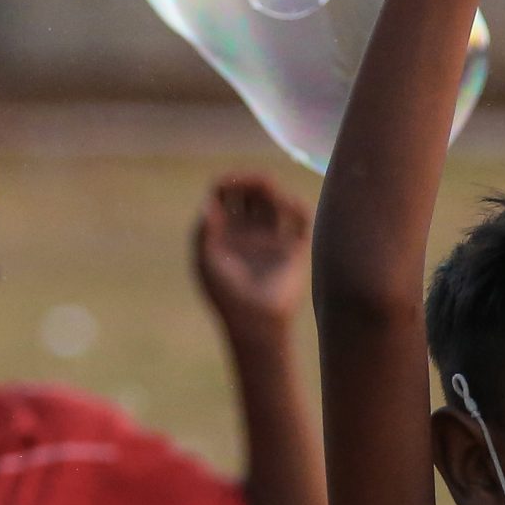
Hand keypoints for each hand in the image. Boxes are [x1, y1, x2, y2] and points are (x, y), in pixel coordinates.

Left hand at [194, 171, 311, 331]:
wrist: (256, 323)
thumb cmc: (226, 295)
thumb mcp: (206, 262)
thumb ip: (204, 231)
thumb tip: (208, 203)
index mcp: (223, 231)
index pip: (224, 195)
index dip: (227, 182)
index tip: (229, 182)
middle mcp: (247, 230)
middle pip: (250, 192)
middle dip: (251, 181)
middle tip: (256, 182)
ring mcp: (271, 237)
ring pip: (274, 200)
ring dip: (273, 189)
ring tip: (271, 191)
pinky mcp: (294, 247)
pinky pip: (300, 217)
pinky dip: (296, 205)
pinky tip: (288, 205)